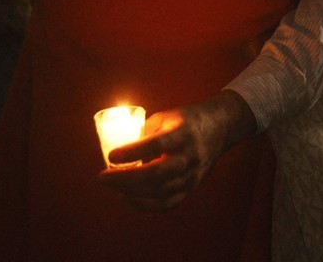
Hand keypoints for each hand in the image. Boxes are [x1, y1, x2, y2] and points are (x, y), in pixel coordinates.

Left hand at [98, 90, 256, 211]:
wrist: (220, 128)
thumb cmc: (186, 120)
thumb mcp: (165, 118)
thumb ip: (143, 135)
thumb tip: (118, 152)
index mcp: (183, 133)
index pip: (157, 145)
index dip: (133, 151)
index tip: (111, 155)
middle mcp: (190, 156)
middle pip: (156, 174)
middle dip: (126, 179)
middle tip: (103, 177)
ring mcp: (192, 174)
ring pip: (159, 192)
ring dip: (131, 193)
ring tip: (113, 186)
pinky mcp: (192, 187)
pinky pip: (167, 203)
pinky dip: (145, 205)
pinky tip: (128, 198)